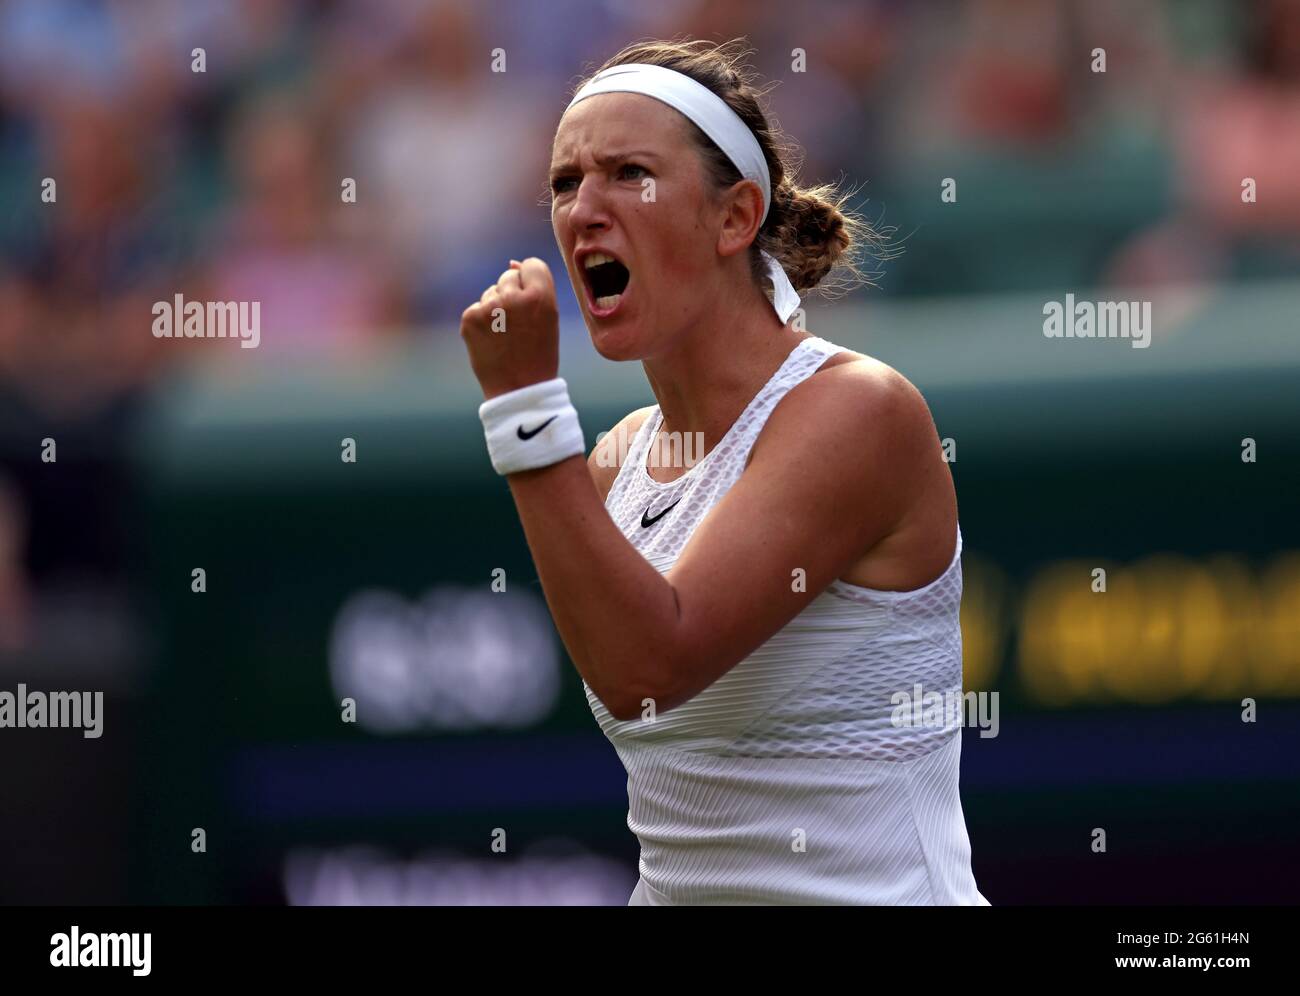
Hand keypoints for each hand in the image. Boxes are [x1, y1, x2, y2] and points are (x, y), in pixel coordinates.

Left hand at [460, 257, 559, 400]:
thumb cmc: (539, 353)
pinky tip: (492, 340)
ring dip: (496, 307)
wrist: (519, 390)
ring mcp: (489, 307)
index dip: (532, 283)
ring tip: (506, 335)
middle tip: (519, 325)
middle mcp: (514, 297)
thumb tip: (511, 262)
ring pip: (491, 291)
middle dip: (512, 294)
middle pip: (508, 275)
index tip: (532, 303)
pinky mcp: (470, 318)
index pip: (532, 264)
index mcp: (541, 296)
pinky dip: (482, 321)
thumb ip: (535, 287)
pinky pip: (477, 307)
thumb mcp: (549, 317)